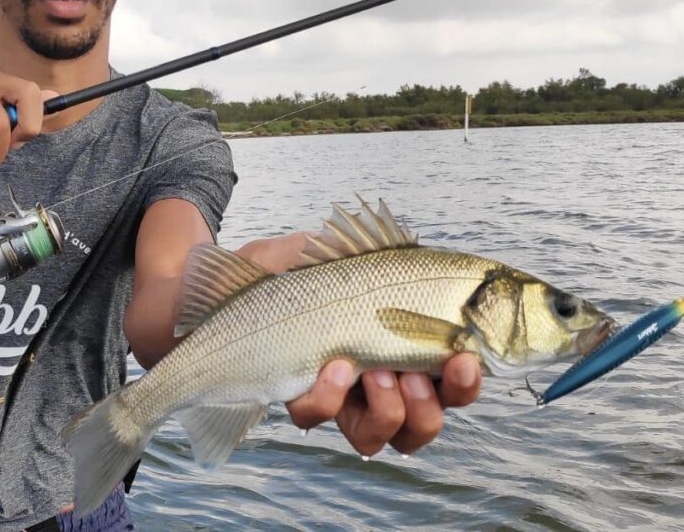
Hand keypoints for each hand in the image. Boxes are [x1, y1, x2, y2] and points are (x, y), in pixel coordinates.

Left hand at [234, 232, 482, 455]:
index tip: (467, 359)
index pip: (447, 380)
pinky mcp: (295, 397)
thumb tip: (408, 246)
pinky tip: (331, 365)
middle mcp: (371, 378)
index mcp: (395, 344)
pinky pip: (321, 416)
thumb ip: (375, 249)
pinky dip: (332, 396)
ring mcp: (334, 394)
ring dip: (389, 411)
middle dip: (431, 409)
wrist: (216, 281)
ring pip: (379, 437)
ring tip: (378, 374)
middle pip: (421, 424)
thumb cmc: (284, 265)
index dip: (466, 382)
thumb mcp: (335, 246)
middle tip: (417, 376)